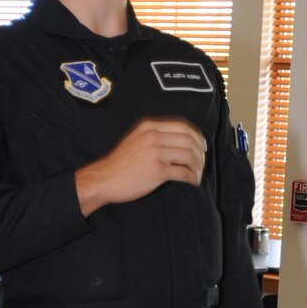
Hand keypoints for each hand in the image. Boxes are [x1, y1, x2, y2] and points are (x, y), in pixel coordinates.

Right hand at [75, 118, 205, 213]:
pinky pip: (183, 172)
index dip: (196, 136)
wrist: (104, 179)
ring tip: (197, 174)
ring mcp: (155, 153)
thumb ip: (155, 136)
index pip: (182, 126)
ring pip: (189, 156)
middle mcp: (153, 136)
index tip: (202, 146)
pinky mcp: (157, 170)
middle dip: (200, 153)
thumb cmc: (121, 163)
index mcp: (149, 126)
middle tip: (202, 163)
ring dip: (198, 166)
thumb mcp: (136, 139)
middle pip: (189, 140)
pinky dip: (192, 177)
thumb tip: (182, 141)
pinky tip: (192, 181)